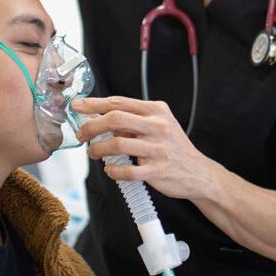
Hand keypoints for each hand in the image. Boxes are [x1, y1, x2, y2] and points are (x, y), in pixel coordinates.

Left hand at [71, 96, 215, 200]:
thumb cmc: (172, 147)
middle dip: (92, 126)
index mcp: (156, 110)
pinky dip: (113, 171)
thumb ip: (131, 121)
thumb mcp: (156, 125)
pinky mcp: (158, 171)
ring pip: (118, 144)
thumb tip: (98, 118)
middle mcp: (159, 126)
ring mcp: (159, 149)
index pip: (118, 103)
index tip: (77, 106)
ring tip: (94, 152)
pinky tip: (110, 169)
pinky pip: (127, 171)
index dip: (94, 104)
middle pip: (115, 119)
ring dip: (98, 149)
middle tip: (81, 134)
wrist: (199, 173)